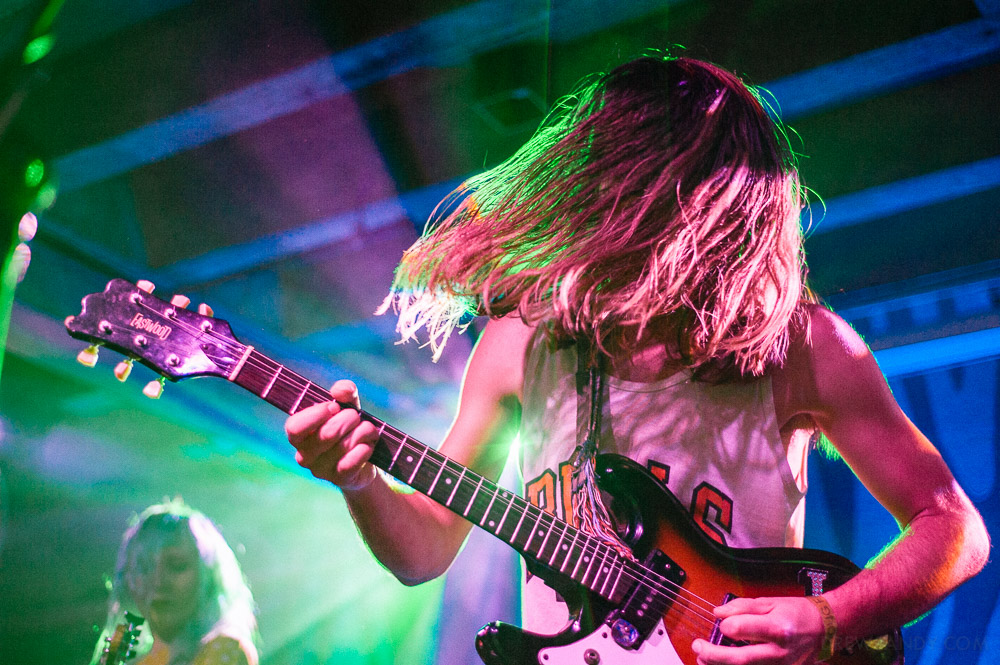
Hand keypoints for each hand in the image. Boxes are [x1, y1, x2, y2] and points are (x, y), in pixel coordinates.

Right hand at [284, 379, 379, 490]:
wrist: (363, 458)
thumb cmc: (349, 428)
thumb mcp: (347, 407)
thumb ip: (344, 394)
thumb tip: (342, 390)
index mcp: (298, 435)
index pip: (295, 427)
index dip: (317, 414)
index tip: (334, 406)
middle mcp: (304, 455)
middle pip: (327, 434)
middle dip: (349, 419)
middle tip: (357, 416)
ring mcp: (320, 470)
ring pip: (343, 446)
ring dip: (363, 432)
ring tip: (368, 429)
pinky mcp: (338, 480)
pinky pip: (351, 462)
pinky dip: (364, 449)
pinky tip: (368, 446)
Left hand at [691, 596, 825, 664]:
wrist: (824, 630)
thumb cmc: (797, 613)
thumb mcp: (770, 602)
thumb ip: (742, 607)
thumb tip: (718, 613)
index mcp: (777, 628)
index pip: (741, 630)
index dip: (726, 625)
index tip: (721, 622)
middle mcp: (779, 652)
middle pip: (740, 659)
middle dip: (713, 655)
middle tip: (697, 647)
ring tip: (702, 660)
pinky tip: (722, 664)